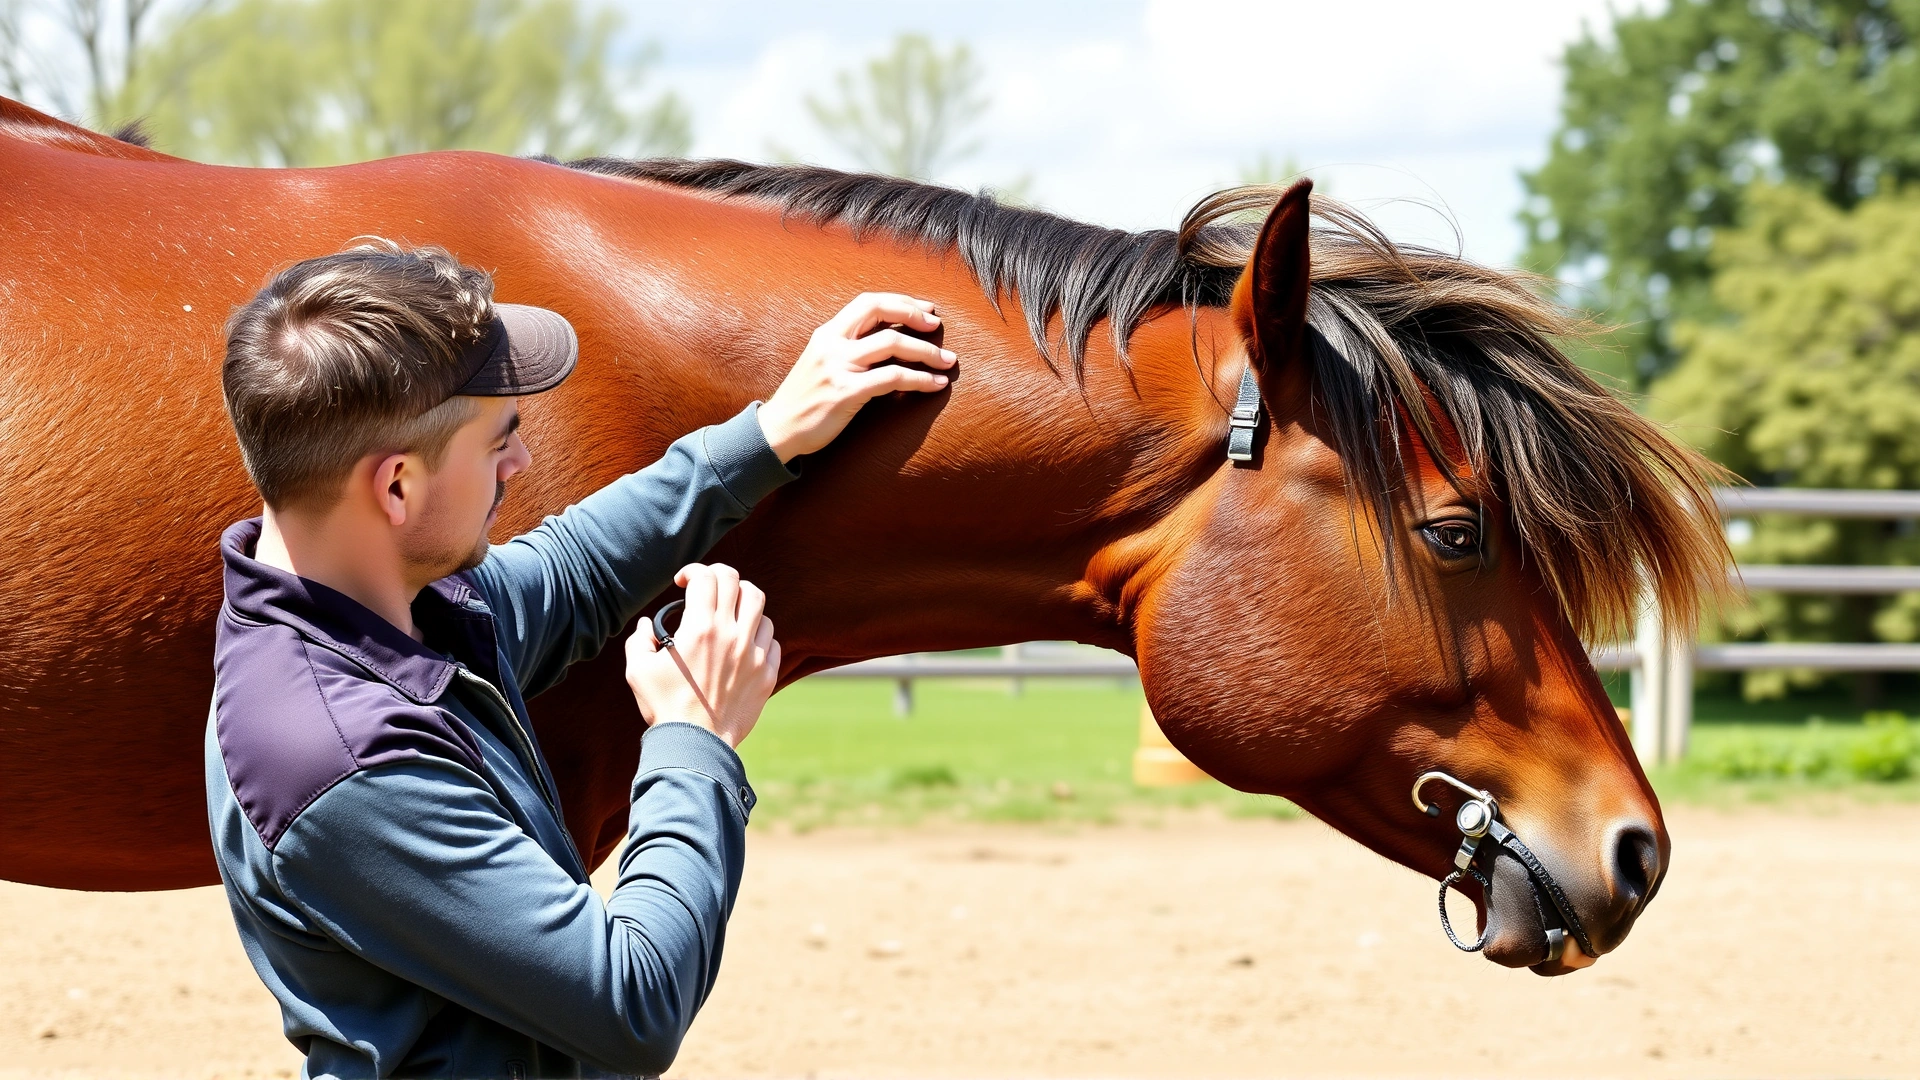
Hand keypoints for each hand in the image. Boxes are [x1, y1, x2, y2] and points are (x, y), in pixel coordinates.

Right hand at [624, 564, 779, 748]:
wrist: (696, 745)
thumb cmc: (665, 707)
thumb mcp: (639, 671)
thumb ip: (640, 641)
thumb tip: (647, 625)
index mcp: (700, 629)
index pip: (707, 577)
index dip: (694, 571)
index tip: (684, 583)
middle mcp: (731, 635)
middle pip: (739, 583)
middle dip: (720, 577)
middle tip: (709, 588)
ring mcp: (753, 654)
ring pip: (761, 608)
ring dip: (743, 604)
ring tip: (729, 614)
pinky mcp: (766, 674)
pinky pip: (773, 641)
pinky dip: (759, 634)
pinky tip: (744, 643)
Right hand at [757, 292, 956, 461]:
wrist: (779, 430)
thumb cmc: (807, 398)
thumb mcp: (823, 362)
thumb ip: (849, 347)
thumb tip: (890, 340)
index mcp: (827, 333)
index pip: (868, 302)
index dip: (901, 301)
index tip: (926, 310)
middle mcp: (832, 344)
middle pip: (880, 311)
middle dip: (914, 315)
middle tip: (937, 327)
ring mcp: (838, 367)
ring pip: (892, 344)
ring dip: (926, 351)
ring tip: (948, 362)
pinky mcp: (847, 392)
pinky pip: (893, 378)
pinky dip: (920, 379)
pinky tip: (935, 385)